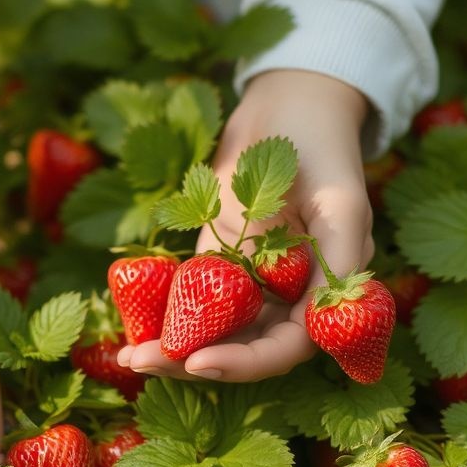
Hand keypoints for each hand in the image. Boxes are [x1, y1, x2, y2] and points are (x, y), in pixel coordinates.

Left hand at [119, 70, 374, 381]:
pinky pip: (192, 303)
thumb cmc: (317, 141)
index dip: (247, 362)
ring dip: (174, 349)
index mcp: (325, 288)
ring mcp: (253, 282)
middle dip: (196, 362)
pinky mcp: (220, 264)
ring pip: (216, 333)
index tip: (200, 363)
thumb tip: (312, 312)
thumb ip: (335, 254)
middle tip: (146, 362)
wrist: (287, 103)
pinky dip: (164, 319)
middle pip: (246, 349)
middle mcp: (291, 294)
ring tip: (130, 356)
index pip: (290, 345)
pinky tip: (130, 332)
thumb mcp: (336, 196)